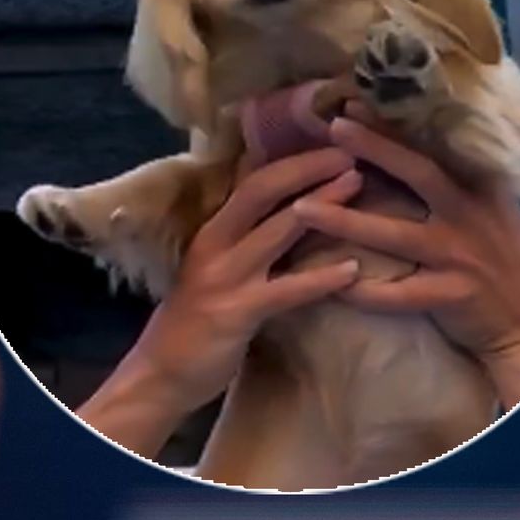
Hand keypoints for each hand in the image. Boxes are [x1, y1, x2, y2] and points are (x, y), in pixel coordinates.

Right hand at [74, 142, 362, 455]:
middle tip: (352, 152)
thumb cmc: (196, 324)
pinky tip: (354, 270)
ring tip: (359, 186)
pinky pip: (287, 290)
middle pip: (264, 191)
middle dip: (309, 167)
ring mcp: (225, 277)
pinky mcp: (237, 312)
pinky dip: (322, 278)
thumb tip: (294, 213)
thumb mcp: (218, 271)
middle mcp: (216, 244)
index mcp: (213, 231)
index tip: (330, 144)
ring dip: (323, 206)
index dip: (293, 160)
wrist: (160, 376)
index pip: (253, 181)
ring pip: (278, 230)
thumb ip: (248, 243)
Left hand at [295, 102, 519, 408]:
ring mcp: (461, 256)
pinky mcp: (452, 295)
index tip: (354, 102)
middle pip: (419, 174)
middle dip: (375, 148)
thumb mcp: (496, 213)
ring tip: (301, 209)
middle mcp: (470, 215)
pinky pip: (399, 294)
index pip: (434, 148)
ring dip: (346, 221)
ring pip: (395, 235)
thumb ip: (462, 186)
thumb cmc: (510, 264)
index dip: (394, 125)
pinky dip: (364, 292)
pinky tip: (330, 285)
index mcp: (481, 189)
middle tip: (334, 127)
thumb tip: (414, 152)